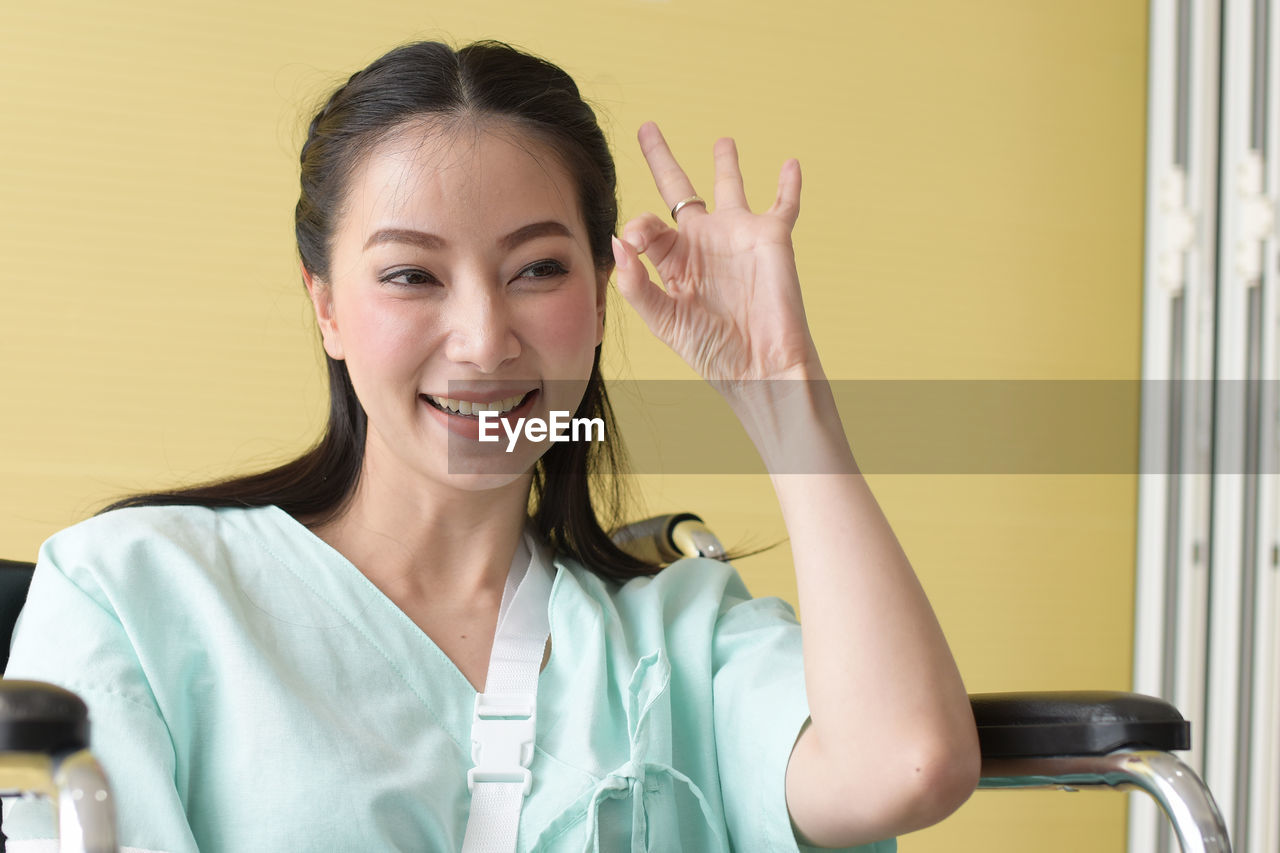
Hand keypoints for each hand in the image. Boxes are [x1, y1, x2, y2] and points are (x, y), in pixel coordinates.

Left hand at [612, 122, 822, 388]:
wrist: (760, 365)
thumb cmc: (712, 351)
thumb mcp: (664, 320)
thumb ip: (636, 284)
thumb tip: (618, 242)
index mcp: (673, 261)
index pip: (648, 225)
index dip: (637, 226)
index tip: (636, 241)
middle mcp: (703, 242)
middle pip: (678, 188)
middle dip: (661, 157)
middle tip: (648, 127)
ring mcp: (737, 236)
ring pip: (729, 187)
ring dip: (726, 163)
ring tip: (723, 140)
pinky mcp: (771, 237)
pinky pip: (784, 203)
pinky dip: (789, 185)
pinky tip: (790, 164)